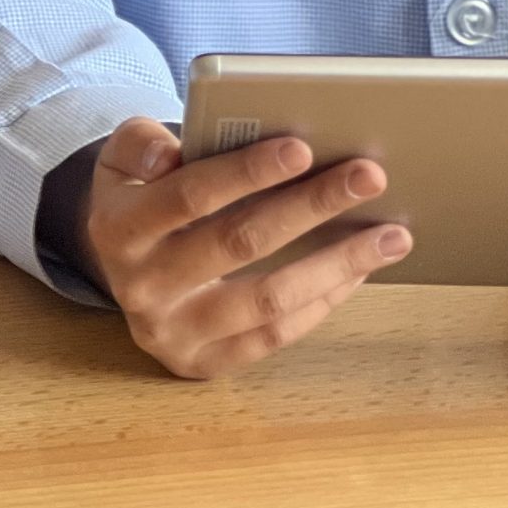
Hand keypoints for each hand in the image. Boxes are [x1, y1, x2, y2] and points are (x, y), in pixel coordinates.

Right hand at [81, 118, 410, 378]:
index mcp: (117, 228)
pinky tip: (359, 269)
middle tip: (369, 177)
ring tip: (391, 234)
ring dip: (336, 264)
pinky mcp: (202, 363)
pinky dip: (322, 301)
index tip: (303, 147)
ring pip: (268, 299)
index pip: (189, 196)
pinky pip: (274, 335)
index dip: (246, 173)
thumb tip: (172, 153)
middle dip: (311, 206)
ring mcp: (173, 332)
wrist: (119, 269)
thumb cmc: (139, 196)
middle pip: (239, 244)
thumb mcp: (122, 159)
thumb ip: (141, 144)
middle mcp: (140, 287)